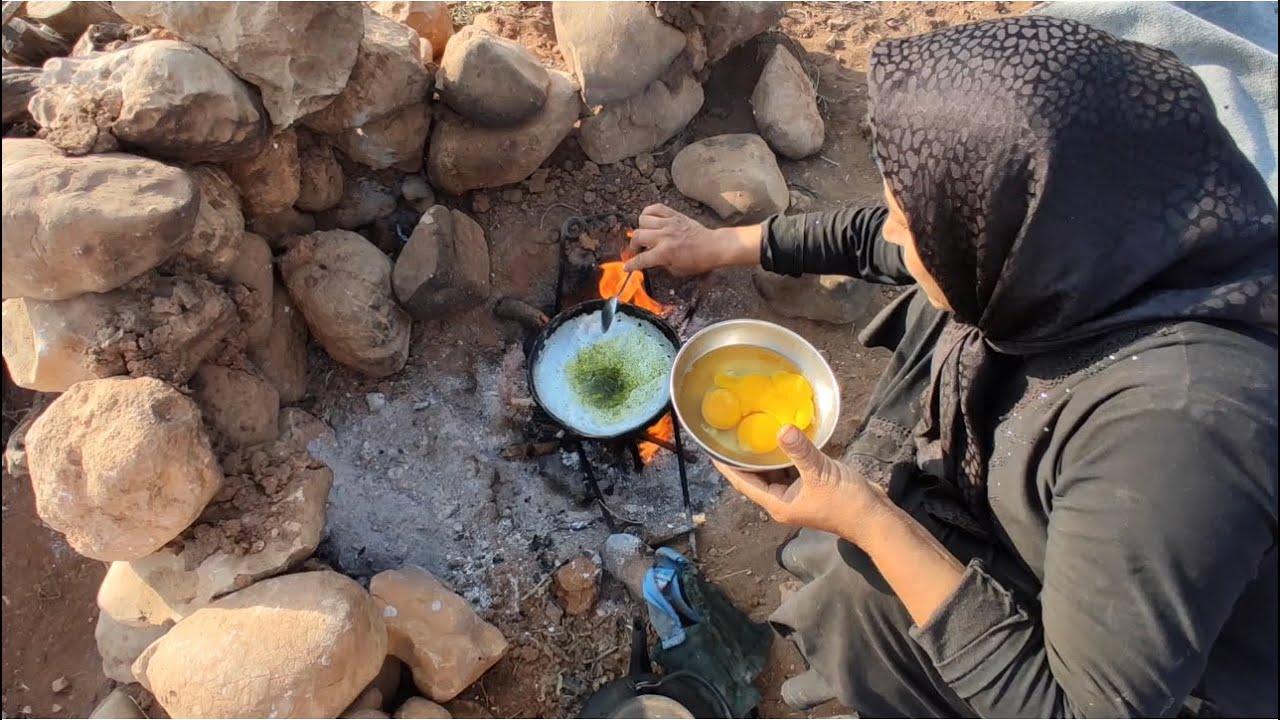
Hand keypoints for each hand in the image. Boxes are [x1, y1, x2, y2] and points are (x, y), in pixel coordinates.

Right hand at [624, 204, 760, 275]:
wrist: (712, 246)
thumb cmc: (697, 261)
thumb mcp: (676, 270)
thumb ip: (660, 264)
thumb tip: (649, 259)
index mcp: (664, 253)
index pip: (641, 259)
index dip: (631, 264)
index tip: (626, 266)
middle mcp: (664, 236)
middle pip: (637, 236)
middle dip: (634, 246)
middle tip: (637, 250)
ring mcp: (668, 223)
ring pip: (643, 220)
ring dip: (641, 228)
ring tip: (645, 234)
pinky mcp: (674, 215)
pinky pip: (655, 208)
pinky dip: (648, 212)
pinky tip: (650, 220)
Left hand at [714, 426, 888, 543]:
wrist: (875, 518)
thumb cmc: (846, 503)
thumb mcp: (820, 473)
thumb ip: (800, 451)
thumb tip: (782, 429)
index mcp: (778, 503)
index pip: (743, 483)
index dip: (727, 467)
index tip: (713, 449)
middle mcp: (783, 501)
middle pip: (756, 477)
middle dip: (744, 458)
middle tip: (732, 432)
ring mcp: (797, 495)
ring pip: (774, 472)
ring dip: (765, 455)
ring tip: (752, 430)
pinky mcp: (810, 487)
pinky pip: (790, 469)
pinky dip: (785, 456)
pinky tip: (782, 438)